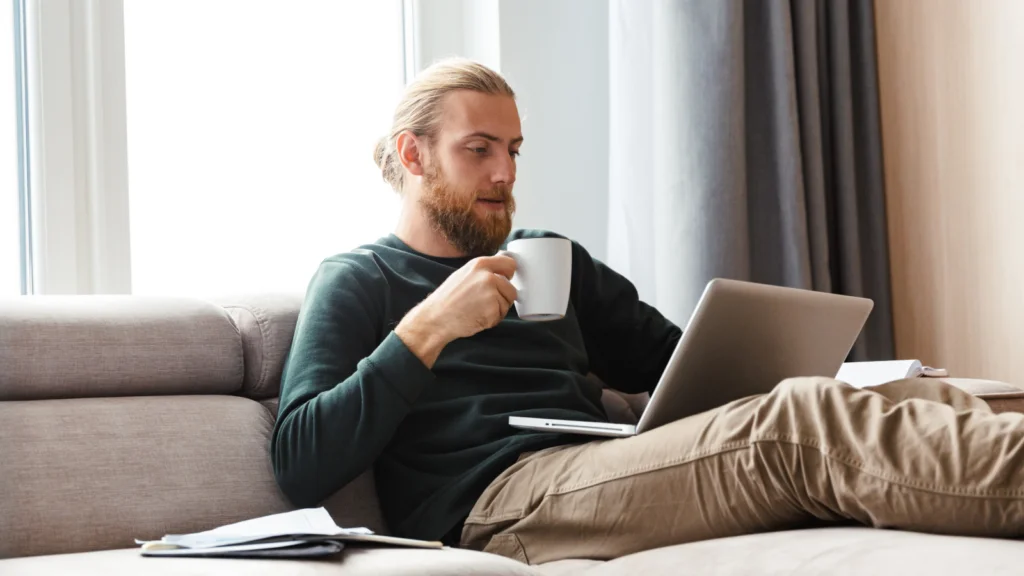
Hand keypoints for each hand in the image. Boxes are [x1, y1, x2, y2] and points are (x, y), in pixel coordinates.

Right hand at [396, 254, 517, 367]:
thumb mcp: (464, 274)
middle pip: (511, 288)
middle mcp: (487, 276)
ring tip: (478, 310)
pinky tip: (477, 317)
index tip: (505, 280)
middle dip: (502, 297)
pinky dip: (492, 320)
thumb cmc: (447, 299)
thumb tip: (502, 267)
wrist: (435, 318)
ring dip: (497, 310)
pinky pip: (500, 316)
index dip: (509, 275)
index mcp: (480, 264)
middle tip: (484, 302)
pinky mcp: (492, 310)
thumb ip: (483, 270)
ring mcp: (491, 293)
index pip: (510, 263)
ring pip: (507, 303)